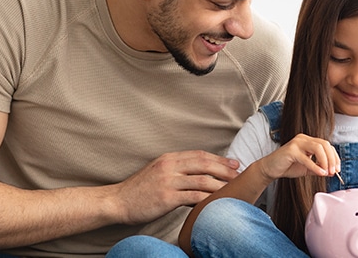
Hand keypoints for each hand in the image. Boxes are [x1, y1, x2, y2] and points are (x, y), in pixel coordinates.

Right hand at [113, 150, 239, 224]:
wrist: (117, 202)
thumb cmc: (138, 191)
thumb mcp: (158, 173)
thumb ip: (177, 172)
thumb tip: (199, 179)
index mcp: (168, 158)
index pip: (199, 155)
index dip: (219, 159)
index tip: (234, 163)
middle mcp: (169, 166)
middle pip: (204, 164)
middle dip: (225, 169)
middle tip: (239, 175)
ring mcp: (168, 181)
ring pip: (202, 180)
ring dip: (220, 185)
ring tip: (234, 189)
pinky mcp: (166, 197)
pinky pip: (193, 196)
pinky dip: (208, 198)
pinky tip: (218, 202)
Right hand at [255, 134, 339, 180]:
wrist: (270, 169)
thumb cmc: (287, 167)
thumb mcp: (307, 169)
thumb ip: (319, 168)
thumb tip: (332, 172)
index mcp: (308, 141)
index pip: (327, 145)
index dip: (334, 157)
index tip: (337, 170)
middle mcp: (303, 139)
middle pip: (324, 144)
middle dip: (332, 159)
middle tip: (334, 171)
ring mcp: (297, 143)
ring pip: (318, 148)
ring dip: (325, 161)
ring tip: (327, 172)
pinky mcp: (291, 150)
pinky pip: (306, 158)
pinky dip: (315, 166)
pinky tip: (320, 173)